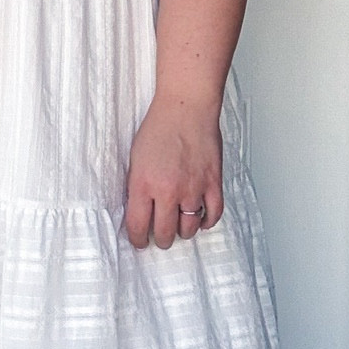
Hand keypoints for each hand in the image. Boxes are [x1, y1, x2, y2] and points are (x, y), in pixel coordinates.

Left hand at [123, 95, 223, 248]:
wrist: (185, 107)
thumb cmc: (159, 127)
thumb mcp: (135, 159)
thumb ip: (137, 187)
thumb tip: (139, 211)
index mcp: (143, 185)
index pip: (138, 227)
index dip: (138, 240)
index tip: (140, 242)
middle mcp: (168, 191)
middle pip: (165, 233)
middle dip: (161, 239)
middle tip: (160, 237)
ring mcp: (193, 188)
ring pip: (189, 228)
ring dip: (183, 232)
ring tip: (180, 227)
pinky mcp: (213, 182)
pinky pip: (213, 214)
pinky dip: (207, 221)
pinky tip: (201, 220)